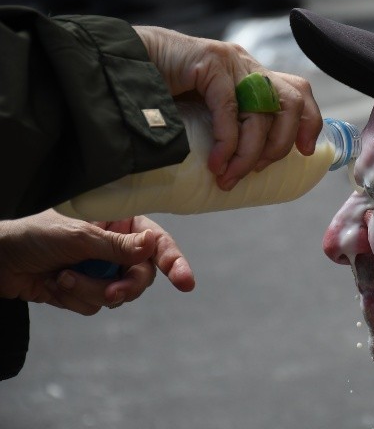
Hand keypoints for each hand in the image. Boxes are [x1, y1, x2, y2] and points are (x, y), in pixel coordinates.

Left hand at [0, 210, 194, 314]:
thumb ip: (118, 246)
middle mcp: (115, 247)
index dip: (174, 261)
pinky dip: (74, 298)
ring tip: (62, 278)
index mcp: (119, 223)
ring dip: (88, 290)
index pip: (156, 242)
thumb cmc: (34, 236)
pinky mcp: (84, 290)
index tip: (185, 282)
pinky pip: (95, 305)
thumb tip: (153, 245)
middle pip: (141, 275)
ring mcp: (100, 270)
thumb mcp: (79, 237)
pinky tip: (54, 284)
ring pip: (117, 293)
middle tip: (111, 293)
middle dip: (123, 286)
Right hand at [133, 26, 323, 190]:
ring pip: (262, 111)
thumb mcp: (205, 115)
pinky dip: (227, 142)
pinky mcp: (209, 61)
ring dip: (250, 153)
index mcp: (251, 76)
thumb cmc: (159, 96)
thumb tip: (242, 169)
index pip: (297, 92)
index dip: (309, 122)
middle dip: (279, 145)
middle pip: (290, 102)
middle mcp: (246, 66)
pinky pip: (230, 108)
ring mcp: (229, 61)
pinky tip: (215, 162)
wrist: (117, 64)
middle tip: (255, 172)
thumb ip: (227, 128)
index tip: (306, 152)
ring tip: (228, 176)